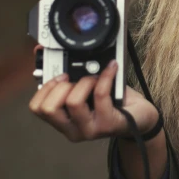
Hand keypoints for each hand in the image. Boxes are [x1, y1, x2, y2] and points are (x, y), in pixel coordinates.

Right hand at [28, 47, 159, 142]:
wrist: (141, 116)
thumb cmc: (112, 100)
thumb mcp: (87, 87)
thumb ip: (69, 75)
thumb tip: (44, 48)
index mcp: (63, 120)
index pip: (37, 108)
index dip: (44, 87)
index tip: (58, 74)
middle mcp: (72, 128)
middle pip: (49, 109)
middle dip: (59, 86)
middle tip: (73, 77)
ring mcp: (89, 129)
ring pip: (73, 102)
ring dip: (84, 81)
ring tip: (94, 76)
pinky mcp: (107, 124)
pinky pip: (100, 94)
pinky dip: (105, 76)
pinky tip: (112, 68)